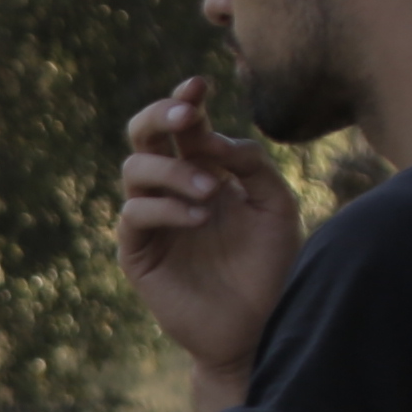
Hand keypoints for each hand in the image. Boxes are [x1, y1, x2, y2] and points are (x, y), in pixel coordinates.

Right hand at [115, 76, 301, 379]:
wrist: (256, 327)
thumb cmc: (269, 266)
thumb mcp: (276, 207)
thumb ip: (253, 166)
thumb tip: (212, 139)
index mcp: (203, 170)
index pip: (183, 125)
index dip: (185, 99)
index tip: (201, 85)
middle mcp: (171, 189)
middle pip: (142, 136)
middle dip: (159, 117)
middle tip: (185, 117)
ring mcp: (151, 220)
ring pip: (135, 170)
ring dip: (172, 170)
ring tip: (211, 190)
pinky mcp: (138, 252)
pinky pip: (135, 214)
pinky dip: (166, 207)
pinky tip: (200, 216)